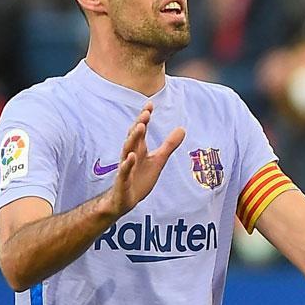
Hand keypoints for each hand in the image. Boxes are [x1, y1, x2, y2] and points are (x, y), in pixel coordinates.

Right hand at [101, 102, 185, 218]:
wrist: (124, 201)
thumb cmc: (140, 178)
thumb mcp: (158, 160)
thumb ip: (169, 145)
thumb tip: (182, 128)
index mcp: (138, 149)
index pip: (141, 131)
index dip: (144, 118)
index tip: (150, 104)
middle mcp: (130, 155)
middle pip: (133, 137)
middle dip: (139, 125)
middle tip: (146, 113)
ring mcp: (125, 168)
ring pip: (127, 151)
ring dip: (133, 139)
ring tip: (140, 127)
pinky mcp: (122, 181)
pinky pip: (123, 171)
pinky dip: (127, 164)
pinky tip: (131, 156)